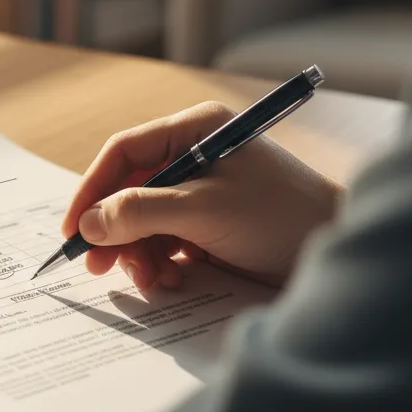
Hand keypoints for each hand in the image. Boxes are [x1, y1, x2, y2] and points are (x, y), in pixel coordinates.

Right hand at [62, 102, 343, 290]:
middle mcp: (194, 155)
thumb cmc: (279, 217)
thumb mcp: (201, 211)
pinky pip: (167, 239)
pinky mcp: (212, 223)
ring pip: (145, 220)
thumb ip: (139, 213)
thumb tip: (88, 224)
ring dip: (139, 252)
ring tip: (149, 280)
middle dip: (114, 230)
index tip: (73, 230)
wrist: (338, 251)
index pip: (123, 152)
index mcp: (193, 131)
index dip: (91, 190)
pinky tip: (171, 280)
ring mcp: (203, 190)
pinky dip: (161, 262)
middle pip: (130, 189)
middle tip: (97, 268)